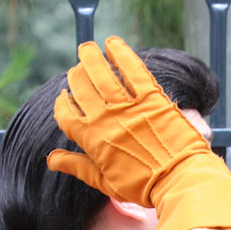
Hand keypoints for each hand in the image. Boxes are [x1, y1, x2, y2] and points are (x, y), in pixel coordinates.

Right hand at [48, 37, 211, 203]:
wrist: (179, 179)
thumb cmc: (143, 185)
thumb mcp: (104, 181)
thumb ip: (77, 166)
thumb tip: (50, 159)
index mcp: (92, 140)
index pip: (66, 114)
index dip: (62, 103)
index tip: (65, 97)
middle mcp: (106, 118)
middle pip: (81, 88)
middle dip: (75, 76)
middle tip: (77, 69)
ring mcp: (128, 105)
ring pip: (101, 73)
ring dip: (91, 57)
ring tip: (87, 49)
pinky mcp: (151, 96)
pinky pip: (132, 68)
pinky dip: (120, 53)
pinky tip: (112, 43)